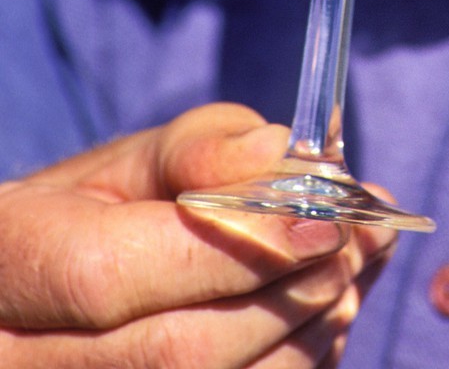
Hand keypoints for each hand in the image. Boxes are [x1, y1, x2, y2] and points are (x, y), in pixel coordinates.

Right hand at [0, 103, 395, 367]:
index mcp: (16, 260)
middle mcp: (23, 356)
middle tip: (363, 244)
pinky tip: (319, 325)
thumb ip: (203, 151)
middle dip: (288, 295)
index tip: (328, 220)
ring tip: (353, 277)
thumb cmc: (89, 219)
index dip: (236, 251)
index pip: (118, 274)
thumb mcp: (130, 165)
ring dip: (303, 341)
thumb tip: (281, 154)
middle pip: (176, 348)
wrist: (38, 304)